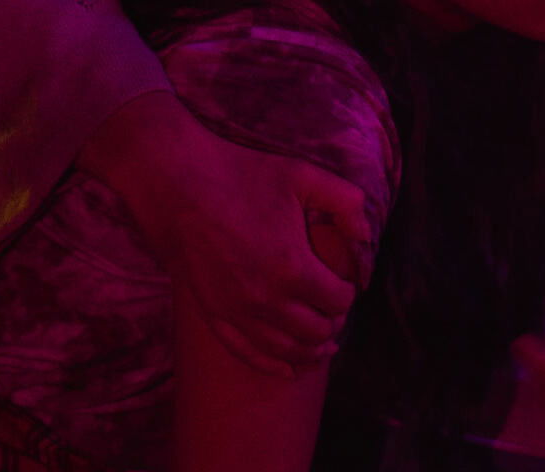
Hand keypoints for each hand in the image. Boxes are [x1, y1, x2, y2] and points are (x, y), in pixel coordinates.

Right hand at [81, 90, 371, 376]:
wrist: (177, 182)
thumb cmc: (242, 175)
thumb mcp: (305, 176)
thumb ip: (347, 203)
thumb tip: (367, 237)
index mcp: (293, 268)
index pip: (338, 301)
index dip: (348, 293)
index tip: (346, 282)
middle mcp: (265, 299)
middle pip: (316, 332)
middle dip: (333, 322)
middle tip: (334, 308)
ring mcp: (235, 311)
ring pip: (285, 350)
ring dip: (310, 350)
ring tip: (324, 345)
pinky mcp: (212, 314)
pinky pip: (246, 352)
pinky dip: (272, 365)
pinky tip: (288, 369)